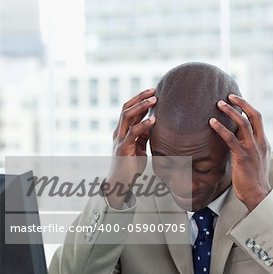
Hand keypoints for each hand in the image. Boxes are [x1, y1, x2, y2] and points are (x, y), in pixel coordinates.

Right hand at [105, 88, 156, 207]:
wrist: (120, 183)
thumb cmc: (131, 165)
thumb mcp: (139, 146)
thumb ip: (143, 135)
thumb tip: (154, 122)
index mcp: (121, 130)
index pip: (128, 109)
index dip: (139, 99)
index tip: (152, 92)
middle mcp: (118, 132)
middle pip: (126, 108)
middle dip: (140, 97)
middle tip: (154, 90)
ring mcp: (119, 139)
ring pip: (127, 116)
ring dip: (141, 106)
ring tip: (154, 100)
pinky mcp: (123, 148)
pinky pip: (133, 133)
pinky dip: (143, 125)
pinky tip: (153, 120)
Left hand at [209, 94, 270, 211]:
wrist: (257, 195)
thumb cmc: (252, 179)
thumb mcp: (254, 159)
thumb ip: (248, 147)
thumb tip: (235, 139)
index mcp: (263, 142)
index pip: (257, 119)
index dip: (247, 107)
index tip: (236, 100)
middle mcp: (260, 143)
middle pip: (254, 115)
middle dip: (242, 103)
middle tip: (229, 95)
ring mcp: (252, 149)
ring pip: (243, 123)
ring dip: (231, 111)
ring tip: (219, 104)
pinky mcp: (242, 157)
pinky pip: (231, 139)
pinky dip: (221, 128)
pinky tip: (212, 123)